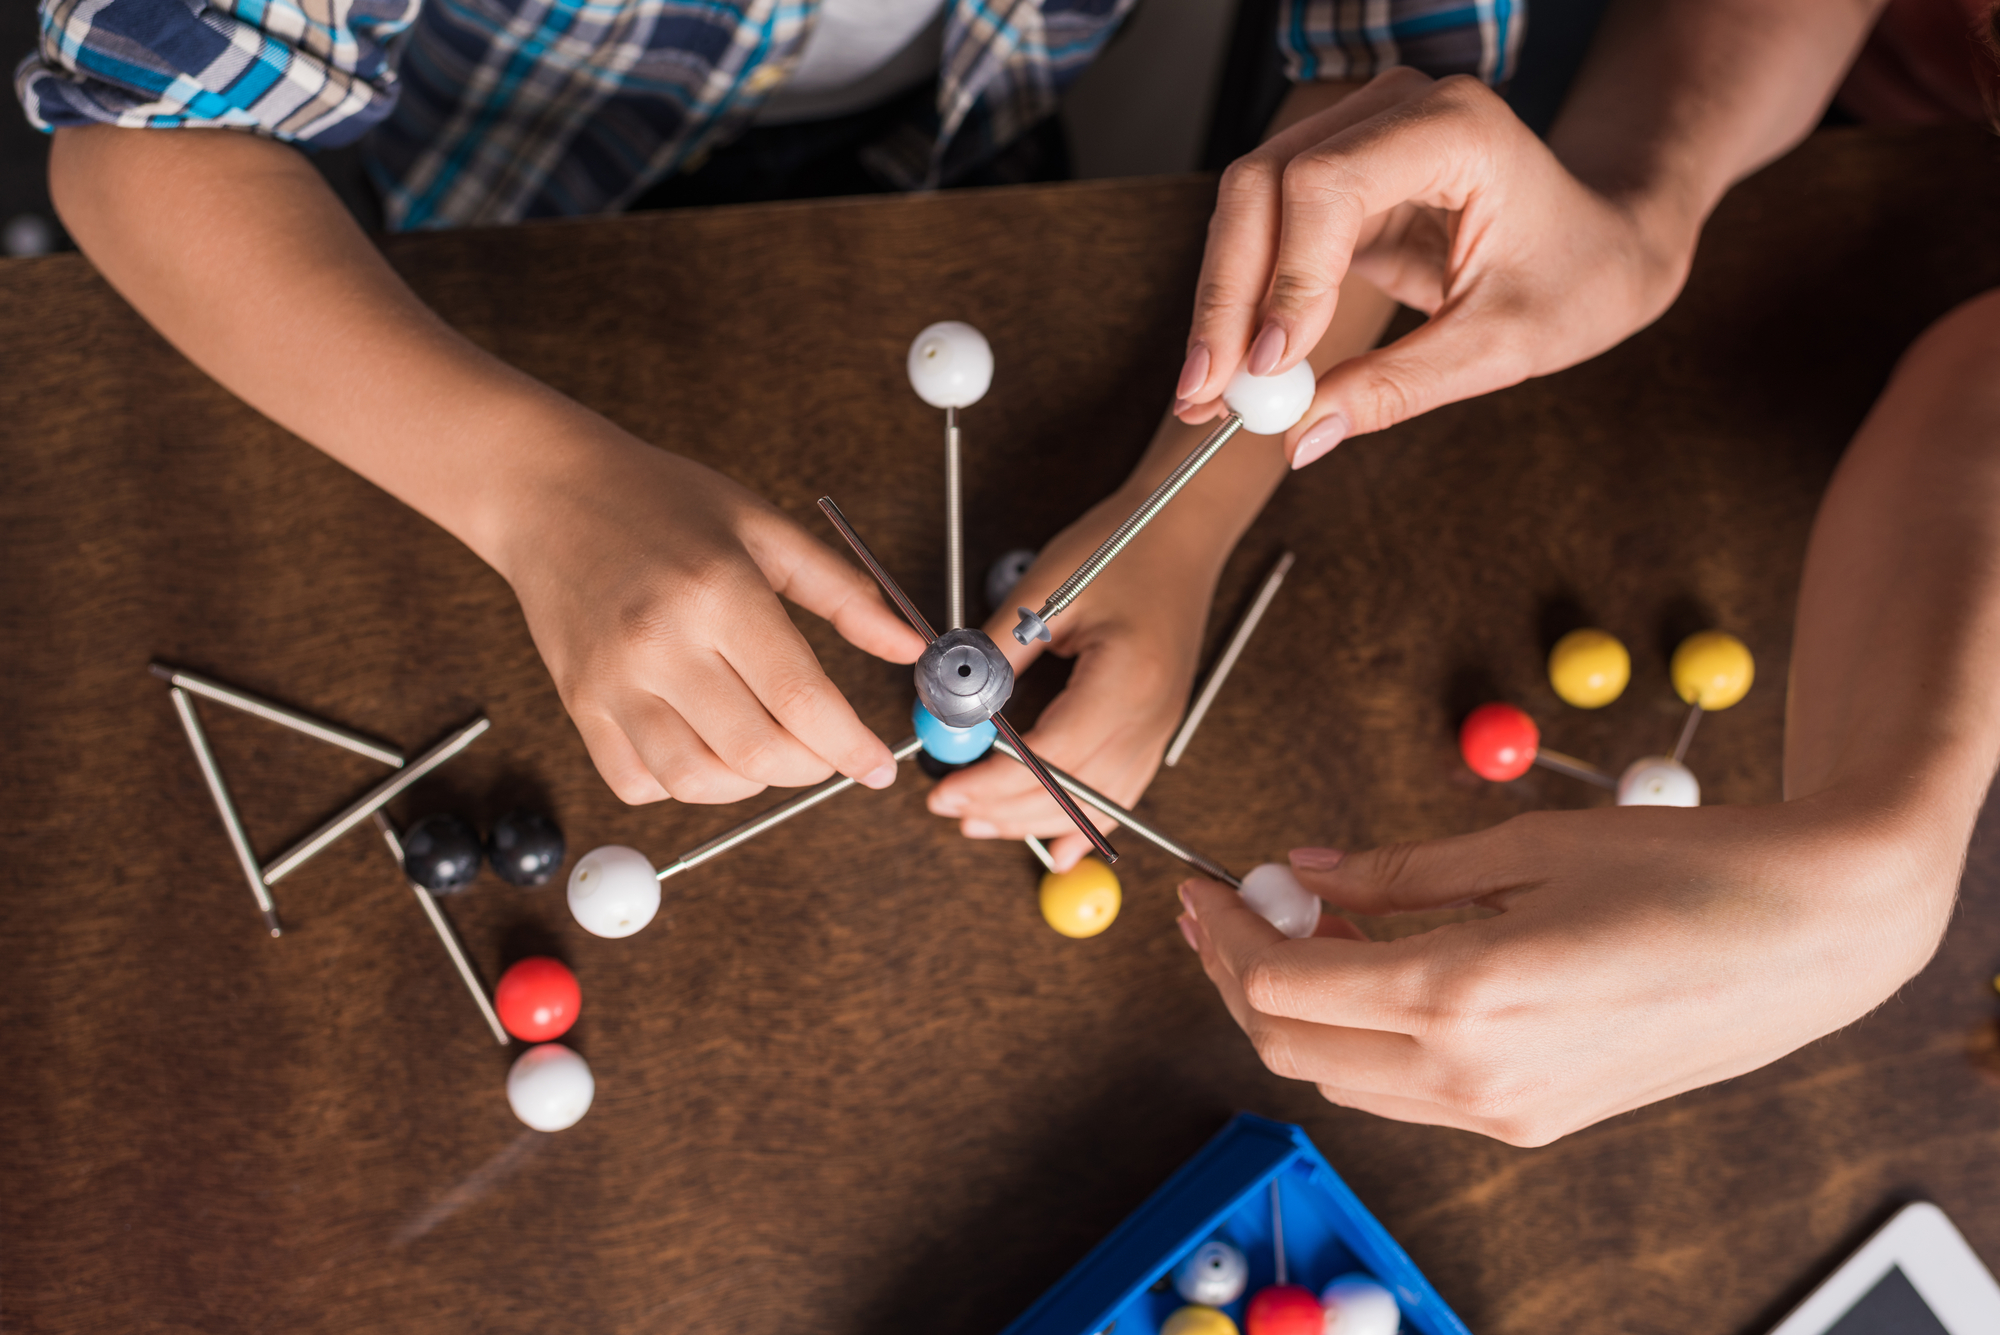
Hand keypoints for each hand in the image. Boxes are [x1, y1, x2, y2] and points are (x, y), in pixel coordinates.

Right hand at [500, 434, 926, 803]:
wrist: (548, 491)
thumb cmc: (662, 502)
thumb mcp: (764, 528)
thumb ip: (844, 593)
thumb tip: (908, 648)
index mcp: (718, 590)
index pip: (800, 698)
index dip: (851, 746)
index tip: (878, 766)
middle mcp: (660, 641)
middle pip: (757, 753)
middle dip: (812, 767)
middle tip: (826, 749)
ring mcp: (611, 680)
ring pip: (697, 782)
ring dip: (750, 784)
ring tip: (767, 746)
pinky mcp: (577, 703)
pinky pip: (638, 783)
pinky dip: (683, 784)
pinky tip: (704, 743)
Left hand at [926, 491, 1217, 868]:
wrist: (1181, 532)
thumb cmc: (1121, 547)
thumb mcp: (1046, 591)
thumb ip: (996, 652)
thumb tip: (946, 698)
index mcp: (1126, 680)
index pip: (1053, 755)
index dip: (995, 782)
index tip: (946, 790)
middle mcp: (1150, 716)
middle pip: (1072, 791)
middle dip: (1004, 809)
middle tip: (947, 808)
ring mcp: (1159, 727)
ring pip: (1094, 803)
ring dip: (1034, 822)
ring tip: (978, 823)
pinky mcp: (1156, 728)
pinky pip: (1121, 794)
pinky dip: (1083, 823)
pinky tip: (1057, 848)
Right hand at [1174, 68, 1699, 465]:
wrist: (1604, 243)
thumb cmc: (1579, 278)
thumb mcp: (1501, 347)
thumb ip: (1397, 388)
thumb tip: (1301, 438)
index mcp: (1454, 129)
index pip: (1328, 185)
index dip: (1288, 277)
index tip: (1273, 368)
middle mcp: (1392, 112)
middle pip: (1265, 186)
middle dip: (1228, 297)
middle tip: (1208, 394)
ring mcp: (1357, 138)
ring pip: (1245, 209)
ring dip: (1220, 305)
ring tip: (1209, 396)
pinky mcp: (1336, 182)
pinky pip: (1262, 235)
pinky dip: (1240, 304)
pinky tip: (1231, 368)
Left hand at [1176, 798, 1954, 1144]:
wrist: (1813, 935)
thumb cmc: (1684, 871)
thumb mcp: (1522, 847)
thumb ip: (1398, 870)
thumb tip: (1306, 867)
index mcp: (1465, 995)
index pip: (1286, 984)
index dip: (1226, 935)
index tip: (1202, 888)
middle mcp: (1476, 1074)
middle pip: (1295, 1046)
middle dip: (1240, 977)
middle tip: (1226, 909)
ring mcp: (1506, 1110)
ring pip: (1343, 1080)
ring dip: (1295, 1012)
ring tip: (1293, 930)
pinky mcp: (1535, 1121)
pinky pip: (1405, 1093)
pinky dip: (1359, 1038)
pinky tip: (1366, 972)